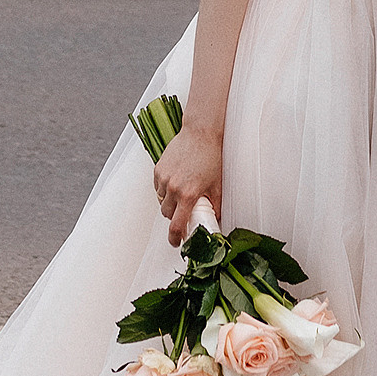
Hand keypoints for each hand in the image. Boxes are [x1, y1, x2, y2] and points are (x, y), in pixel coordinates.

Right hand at [156, 119, 224, 247]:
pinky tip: (176, 183)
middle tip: (185, 212)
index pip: (176, 225)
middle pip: (167, 214)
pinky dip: (164, 189)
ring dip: (169, 203)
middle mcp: (173, 188)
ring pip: (161, 201)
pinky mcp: (158, 169)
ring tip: (181, 194)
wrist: (202, 132)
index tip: (176, 243)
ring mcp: (163, 177)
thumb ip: (216, 206)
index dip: (175, 238)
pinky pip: (158, 187)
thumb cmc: (212, 157)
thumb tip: (216, 220)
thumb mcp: (218, 185)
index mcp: (188, 195)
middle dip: (174, 217)